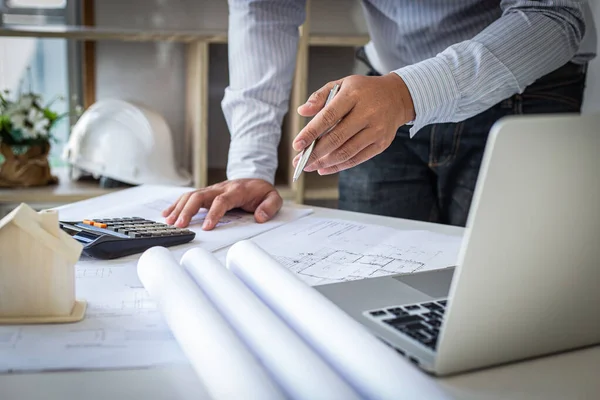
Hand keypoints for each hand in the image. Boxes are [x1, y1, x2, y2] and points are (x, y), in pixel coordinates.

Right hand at [162, 179, 281, 229]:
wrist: (255, 180)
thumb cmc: (261, 191)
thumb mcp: (274, 197)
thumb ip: (270, 206)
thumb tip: (260, 217)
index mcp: (236, 190)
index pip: (221, 200)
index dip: (213, 213)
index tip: (207, 227)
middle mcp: (220, 188)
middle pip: (199, 196)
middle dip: (188, 210)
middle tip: (180, 225)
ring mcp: (212, 190)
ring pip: (191, 196)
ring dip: (179, 208)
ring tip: (169, 222)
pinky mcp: (206, 193)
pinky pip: (189, 197)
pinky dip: (176, 204)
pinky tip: (167, 214)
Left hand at [293, 73, 414, 174]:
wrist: (397, 97)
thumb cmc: (364, 91)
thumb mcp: (342, 84)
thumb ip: (320, 96)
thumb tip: (302, 111)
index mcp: (353, 95)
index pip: (328, 117)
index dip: (310, 133)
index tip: (297, 145)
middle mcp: (367, 113)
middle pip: (336, 138)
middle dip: (314, 153)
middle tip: (299, 161)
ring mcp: (376, 130)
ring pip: (346, 152)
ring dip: (324, 162)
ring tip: (309, 166)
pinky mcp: (381, 144)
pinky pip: (357, 159)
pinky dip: (339, 166)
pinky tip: (325, 168)